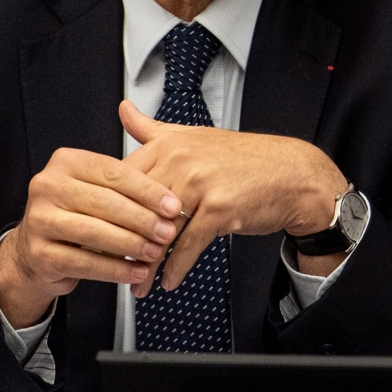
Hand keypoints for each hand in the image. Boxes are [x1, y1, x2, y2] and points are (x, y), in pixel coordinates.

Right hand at [0, 146, 183, 326]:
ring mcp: (38, 220)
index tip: (174, 206)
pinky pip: (85, 262)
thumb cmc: (77, 213)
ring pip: (94, 232)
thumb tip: (172, 204)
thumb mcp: (97, 188)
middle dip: (142, 219)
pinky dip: (115, 269)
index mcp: (65, 161)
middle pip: (104, 202)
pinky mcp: (39, 253)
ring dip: (131, 245)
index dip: (148, 191)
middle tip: (168, 232)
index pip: (114, 173)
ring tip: (156, 252)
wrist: (35, 247)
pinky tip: (137, 272)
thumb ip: (129, 187)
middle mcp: (46, 186)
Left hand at [118, 101, 350, 288]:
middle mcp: (182, 160)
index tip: (99, 233)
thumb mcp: (194, 136)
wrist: (292, 174)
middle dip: (121, 241)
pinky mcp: (220, 209)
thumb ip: (153, 129)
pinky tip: (168, 281)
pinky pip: (189, 244)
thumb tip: (123, 109)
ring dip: (146, 263)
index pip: (123, 181)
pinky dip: (176, 267)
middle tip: (110, 265)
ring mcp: (201, 184)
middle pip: (137, 208)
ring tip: (136, 282)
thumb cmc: (244, 160)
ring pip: (159, 230)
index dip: (108, 212)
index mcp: (170, 144)